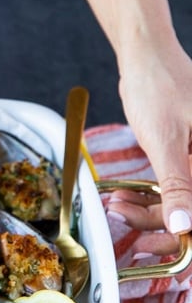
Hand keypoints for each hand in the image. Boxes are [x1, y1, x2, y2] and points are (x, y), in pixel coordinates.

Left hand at [117, 44, 191, 239]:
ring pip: (182, 203)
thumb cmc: (159, 86)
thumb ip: (178, 185)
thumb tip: (184, 226)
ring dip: (148, 210)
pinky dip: (150, 195)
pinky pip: (174, 187)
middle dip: (157, 222)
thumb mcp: (166, 141)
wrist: (147, 56)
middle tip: (121, 218)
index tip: (149, 246)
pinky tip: (124, 195)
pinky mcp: (188, 158)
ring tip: (117, 205)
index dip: (182, 238)